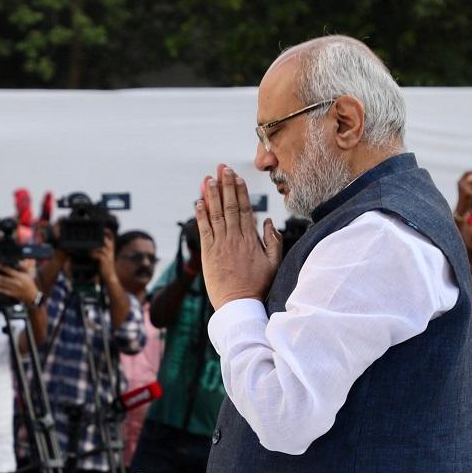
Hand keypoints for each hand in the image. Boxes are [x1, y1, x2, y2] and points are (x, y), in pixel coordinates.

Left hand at [0, 265, 38, 305]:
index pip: (10, 271)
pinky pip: (4, 291)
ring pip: (3, 285)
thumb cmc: (30, 284)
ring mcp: (14, 289)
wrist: (32, 296)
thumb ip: (25, 267)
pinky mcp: (13, 294)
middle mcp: (17, 283)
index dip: (3, 268)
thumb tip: (22, 260)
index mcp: (20, 277)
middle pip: (4, 279)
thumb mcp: (29, 274)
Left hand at [91, 230, 116, 285]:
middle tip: (92, 236)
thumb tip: (92, 247)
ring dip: (94, 247)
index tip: (104, 228)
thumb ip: (100, 251)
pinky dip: (93, 254)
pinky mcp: (104, 260)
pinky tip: (90, 256)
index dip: (108, 232)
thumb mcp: (104, 257)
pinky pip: (98, 254)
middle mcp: (110, 251)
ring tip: (88, 249)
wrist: (110, 277)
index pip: (112, 238)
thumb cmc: (105, 267)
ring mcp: (108, 256)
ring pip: (101, 247)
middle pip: (106, 240)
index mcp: (111, 250)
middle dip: (100, 238)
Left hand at [195, 164, 282, 308]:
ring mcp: (220, 245)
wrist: (239, 304)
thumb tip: (269, 221)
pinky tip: (198, 201)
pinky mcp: (208, 254)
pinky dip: (201, 215)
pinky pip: (204, 229)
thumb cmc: (257, 286)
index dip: (239, 191)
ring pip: (216, 214)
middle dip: (226, 185)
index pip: (244, 209)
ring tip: (209, 178)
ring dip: (212, 195)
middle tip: (222, 168)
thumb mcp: (273, 263)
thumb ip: (273, 241)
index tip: (236, 177)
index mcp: (251, 239)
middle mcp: (235, 238)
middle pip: (230, 206)